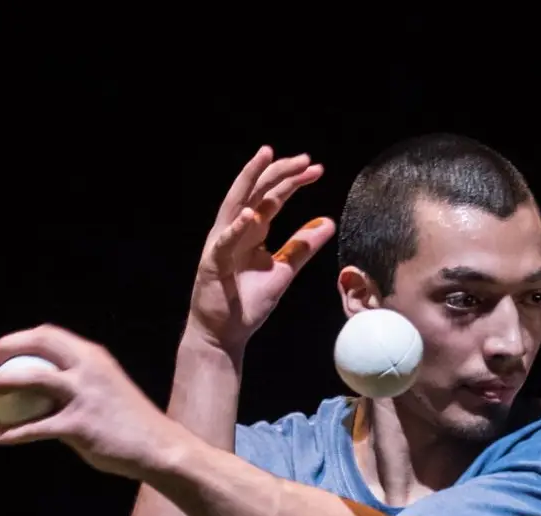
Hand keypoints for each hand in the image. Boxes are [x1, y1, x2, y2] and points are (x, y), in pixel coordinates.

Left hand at [0, 324, 193, 479]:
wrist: (157, 448)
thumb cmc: (130, 423)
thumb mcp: (106, 391)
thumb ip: (78, 385)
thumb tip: (44, 387)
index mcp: (94, 357)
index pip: (49, 335)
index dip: (19, 339)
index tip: (1, 352)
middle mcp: (88, 369)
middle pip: (37, 345)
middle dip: (5, 349)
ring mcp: (83, 396)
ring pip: (30, 379)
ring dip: (1, 383)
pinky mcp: (78, 426)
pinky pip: (34, 428)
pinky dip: (11, 433)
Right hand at [189, 145, 336, 352]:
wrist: (225, 333)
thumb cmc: (247, 302)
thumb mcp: (283, 270)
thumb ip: (302, 247)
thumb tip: (328, 222)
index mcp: (252, 230)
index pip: (273, 196)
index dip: (294, 181)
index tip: (317, 169)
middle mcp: (235, 230)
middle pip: (257, 192)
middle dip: (279, 172)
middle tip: (304, 159)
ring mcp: (222, 244)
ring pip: (236, 204)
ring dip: (251, 180)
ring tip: (267, 158)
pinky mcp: (213, 263)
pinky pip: (225, 243)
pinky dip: (236, 228)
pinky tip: (250, 215)